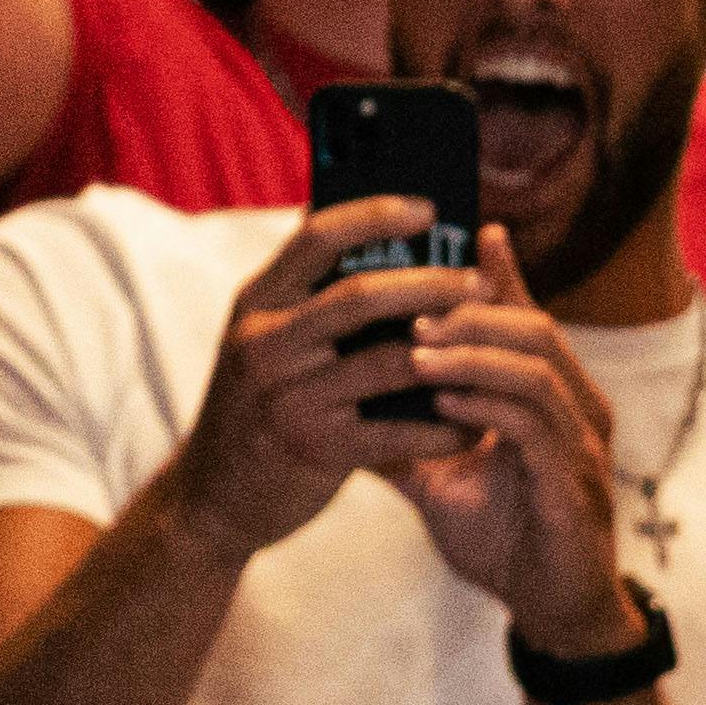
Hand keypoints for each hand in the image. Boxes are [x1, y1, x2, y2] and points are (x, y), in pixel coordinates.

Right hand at [163, 195, 476, 562]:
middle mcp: (263, 343)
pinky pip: (398, 430)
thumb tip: (369, 231)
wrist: (212, 495)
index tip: (430, 209)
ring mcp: (286, 396)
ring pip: (390, 361)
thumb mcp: (264, 341)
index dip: (375, 214)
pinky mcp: (312, 447)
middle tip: (481, 282)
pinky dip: (445, 427)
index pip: (315, 237)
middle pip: (362, 293)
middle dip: (433, 283)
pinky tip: (475, 425)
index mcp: (255, 304)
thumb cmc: (258, 407)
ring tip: (494, 353)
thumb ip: (306, 295)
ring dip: (453, 354)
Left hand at [384, 226, 635, 656]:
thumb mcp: (439, 476)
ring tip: (414, 347)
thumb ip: (402, 435)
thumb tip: (341, 402)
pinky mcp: (575, 483)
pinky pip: (537, 427)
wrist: (548, 606)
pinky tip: (445, 400)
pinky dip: (489, 406)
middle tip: (406, 308)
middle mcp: (574, 407)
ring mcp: (582, 443)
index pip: (523, 319)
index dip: (497, 275)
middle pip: (534, 327)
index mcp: (546, 395)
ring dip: (474, 352)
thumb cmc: (501, 535)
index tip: (456, 232)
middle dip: (470, 311)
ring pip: (539, 368)